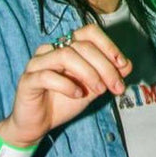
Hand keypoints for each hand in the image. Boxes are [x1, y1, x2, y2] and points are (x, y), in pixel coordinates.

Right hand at [0, 23, 132, 147]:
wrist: (37, 125)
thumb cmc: (64, 101)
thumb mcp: (93, 87)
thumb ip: (108, 74)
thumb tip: (128, 65)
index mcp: (67, 44)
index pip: (89, 32)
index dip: (108, 44)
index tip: (122, 64)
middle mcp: (52, 48)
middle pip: (82, 46)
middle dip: (104, 66)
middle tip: (116, 86)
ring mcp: (37, 62)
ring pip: (66, 55)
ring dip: (88, 73)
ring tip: (100, 90)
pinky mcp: (27, 80)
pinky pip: (48, 75)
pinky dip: (66, 84)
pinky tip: (77, 95)